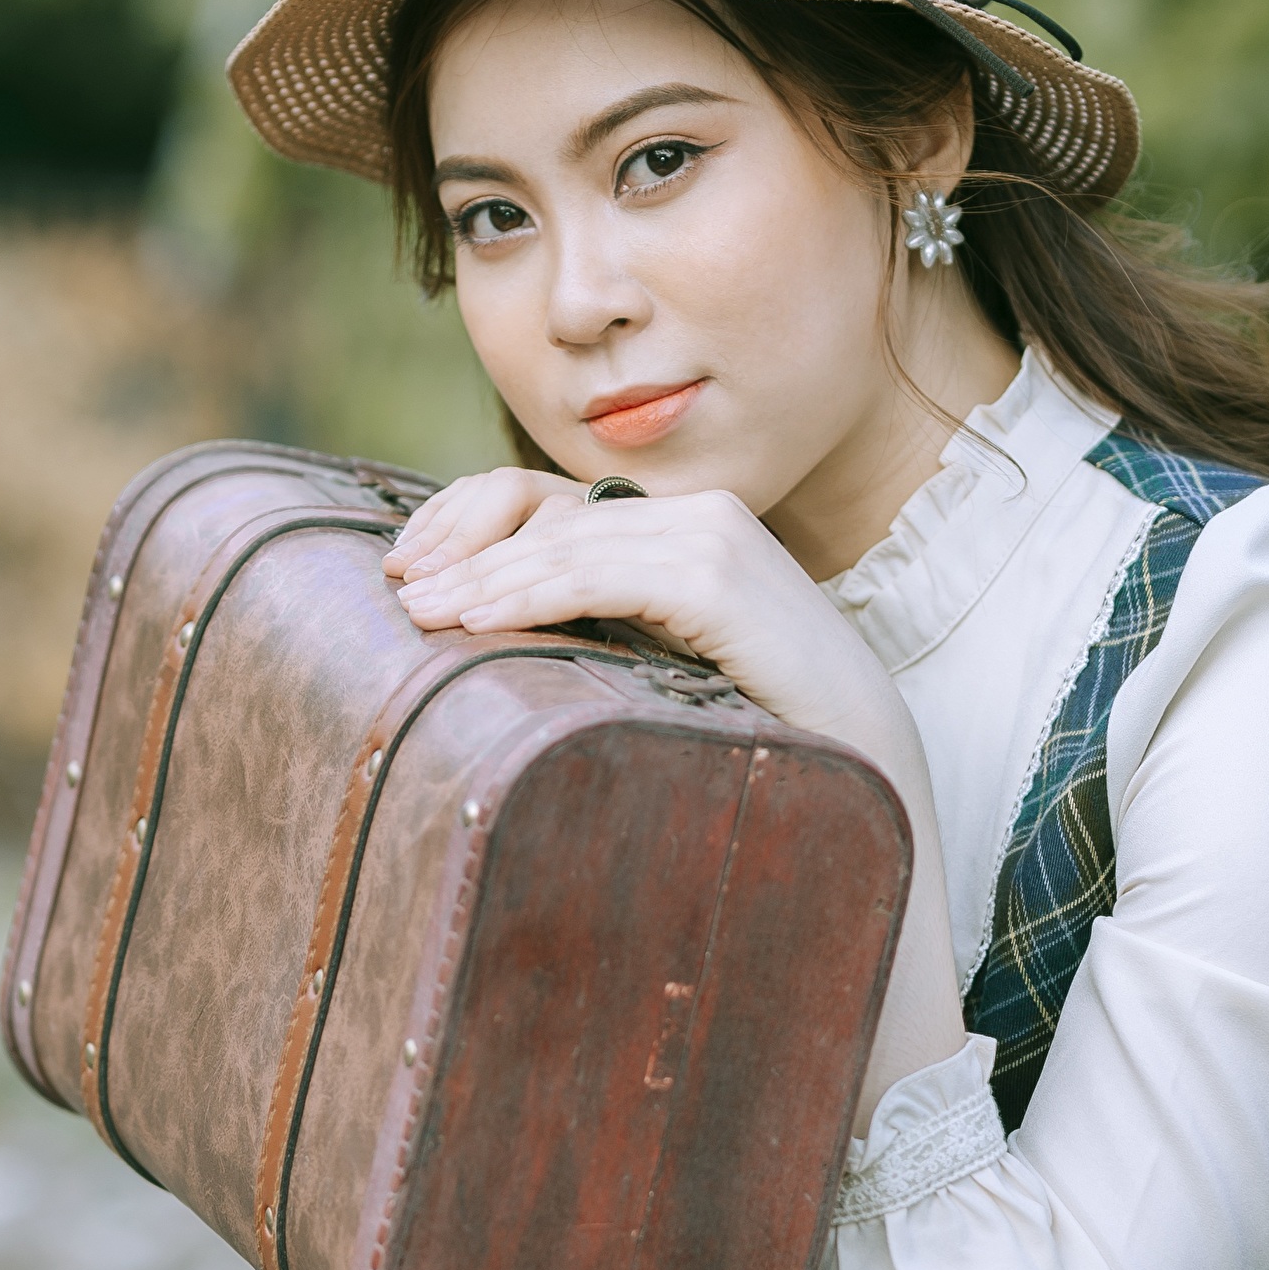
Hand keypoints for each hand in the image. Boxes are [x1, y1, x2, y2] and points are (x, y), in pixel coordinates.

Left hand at [389, 481, 898, 764]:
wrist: (869, 762)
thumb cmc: (769, 727)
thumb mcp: (671, 665)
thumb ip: (613, 628)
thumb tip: (509, 630)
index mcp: (686, 528)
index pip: (556, 507)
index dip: (477, 528)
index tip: (415, 573)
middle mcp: (699, 514)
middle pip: (550, 513)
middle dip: (465, 549)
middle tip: (399, 591)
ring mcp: (712, 536)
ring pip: (565, 542)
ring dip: (483, 577)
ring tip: (422, 612)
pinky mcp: (718, 576)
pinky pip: (600, 573)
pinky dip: (531, 592)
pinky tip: (478, 621)